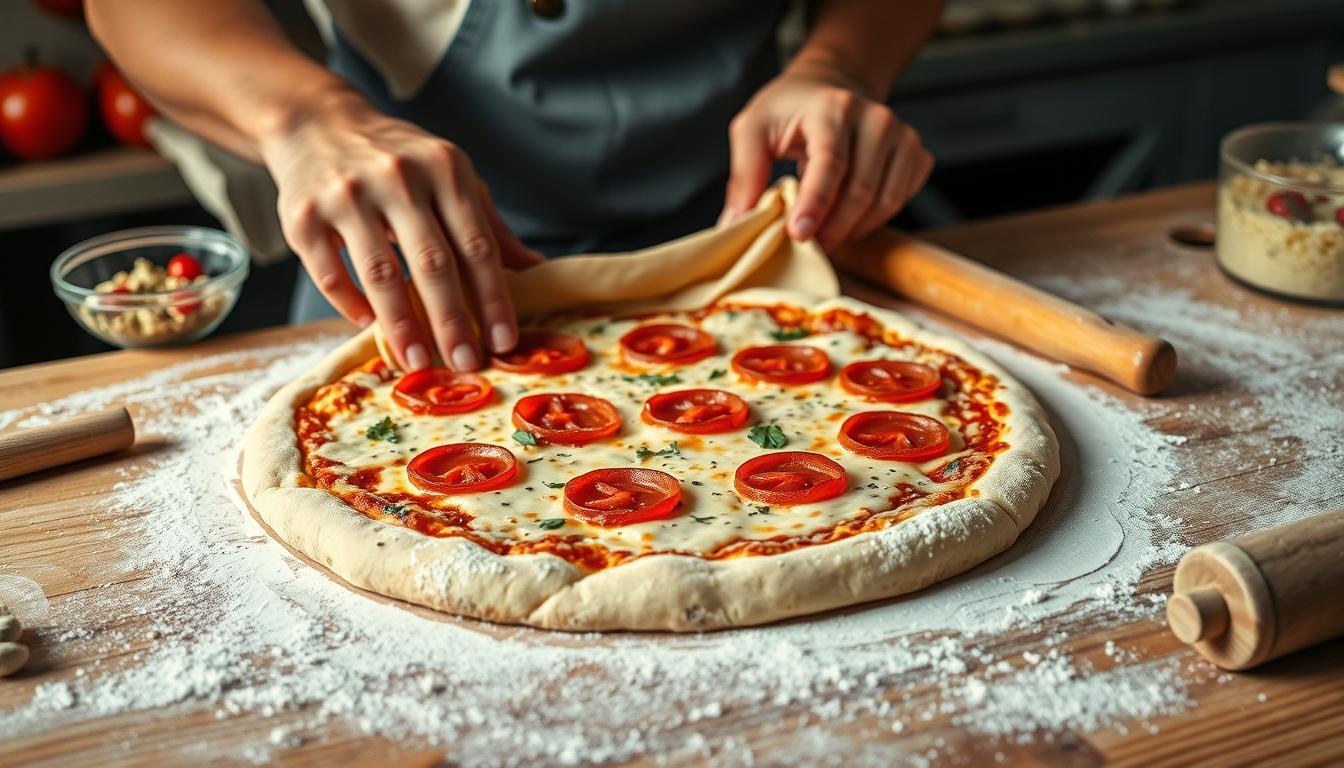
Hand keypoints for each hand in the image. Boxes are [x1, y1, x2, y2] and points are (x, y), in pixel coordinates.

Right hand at [260, 89, 542, 371]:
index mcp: (444, 169)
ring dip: (401, 323)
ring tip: (417, 360)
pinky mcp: (303, 215)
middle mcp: (397, 177)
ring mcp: (347, 194)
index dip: (493, 297)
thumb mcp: (451, 177)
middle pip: (432, 262)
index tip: (504, 341)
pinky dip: (349, 303)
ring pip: (380, 272)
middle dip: (452, 320)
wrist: (318, 123)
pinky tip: (368, 325)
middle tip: (465, 363)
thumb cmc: (400, 160)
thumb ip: (489, 225)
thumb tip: (538, 269)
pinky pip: (330, 271)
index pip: (476, 245)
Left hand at [720, 63, 932, 252]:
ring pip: (885, 202)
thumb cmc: (789, 110)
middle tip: (807, 246)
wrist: (831, 86)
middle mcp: (876, 118)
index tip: (798, 235)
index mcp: (833, 108)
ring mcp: (902, 136)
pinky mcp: (916, 154)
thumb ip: (744, 175)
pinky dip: (872, 220)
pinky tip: (848, 217)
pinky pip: (899, 201)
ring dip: (852, 228)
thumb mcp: (752, 130)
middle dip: (832, 227)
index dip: (815, 203)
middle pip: (861, 190)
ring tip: (824, 234)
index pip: (830, 163)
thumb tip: (735, 224)